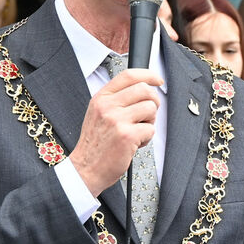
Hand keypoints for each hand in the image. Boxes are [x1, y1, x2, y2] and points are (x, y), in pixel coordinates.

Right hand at [69, 68, 161, 195]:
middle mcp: (108, 106)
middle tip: (148, 115)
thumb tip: (145, 89)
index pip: (128, 75)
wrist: (85, 168)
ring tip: (137, 132)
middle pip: (144, 90)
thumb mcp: (98, 114)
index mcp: (101, 98)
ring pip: (150, 108)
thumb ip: (117, 100)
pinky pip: (151, 129)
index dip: (148, 75)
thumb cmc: (96, 143)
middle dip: (153, 102)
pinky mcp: (127, 135)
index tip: (158, 80)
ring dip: (150, 121)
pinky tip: (134, 144)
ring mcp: (117, 120)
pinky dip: (147, 138)